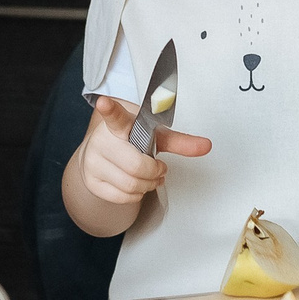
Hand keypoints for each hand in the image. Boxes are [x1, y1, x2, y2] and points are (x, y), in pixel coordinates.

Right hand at [72, 96, 212, 207]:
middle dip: (155, 172)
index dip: (110, 109)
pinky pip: (122, 197)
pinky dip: (136, 195)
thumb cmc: (131, 140)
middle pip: (136, 166)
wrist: (102, 153)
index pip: (115, 116)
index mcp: (119, 124)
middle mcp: (102, 140)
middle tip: (160, 169)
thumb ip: (180, 141)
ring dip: (148, 185)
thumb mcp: (155, 136)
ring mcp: (93, 161)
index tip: (105, 102)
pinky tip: (136, 185)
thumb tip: (207, 146)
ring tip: (150, 177)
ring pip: (131, 185)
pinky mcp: (91, 181)